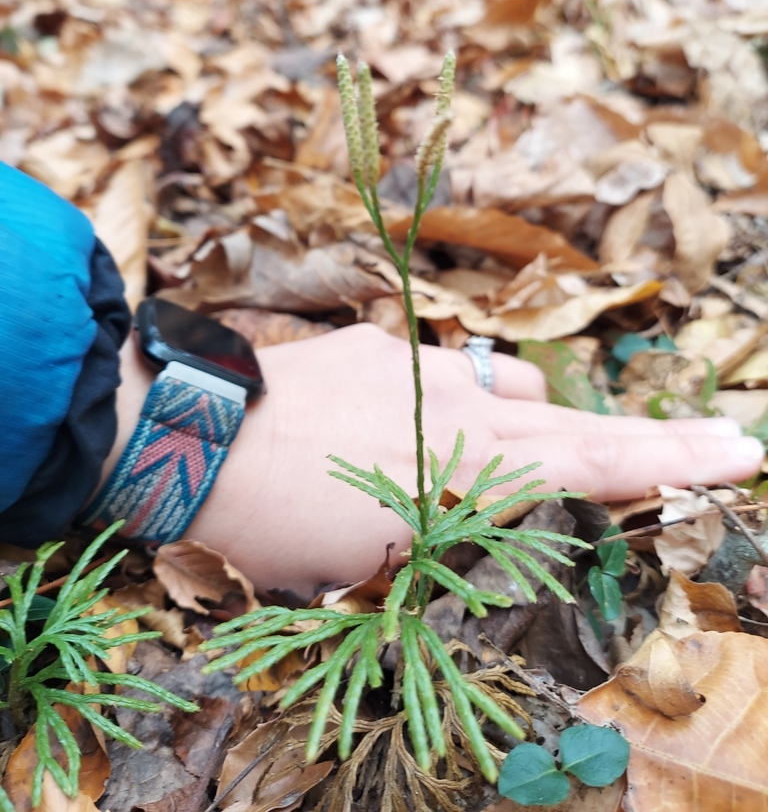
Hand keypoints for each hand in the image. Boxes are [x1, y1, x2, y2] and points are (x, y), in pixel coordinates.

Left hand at [112, 324, 763, 594]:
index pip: (595, 468)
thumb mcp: (371, 561)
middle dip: (656, 436)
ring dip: (540, 420)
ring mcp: (424, 369)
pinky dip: (456, 401)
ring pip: (514, 391)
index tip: (741, 449)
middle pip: (580, 422)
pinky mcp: (381, 345)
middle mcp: (463, 410)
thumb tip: (488, 512)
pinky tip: (416, 417)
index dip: (674, 462)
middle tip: (724, 433)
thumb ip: (450, 530)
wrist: (189, 439)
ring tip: (533, 445)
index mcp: (468, 473)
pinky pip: (444, 373)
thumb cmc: (276, 527)